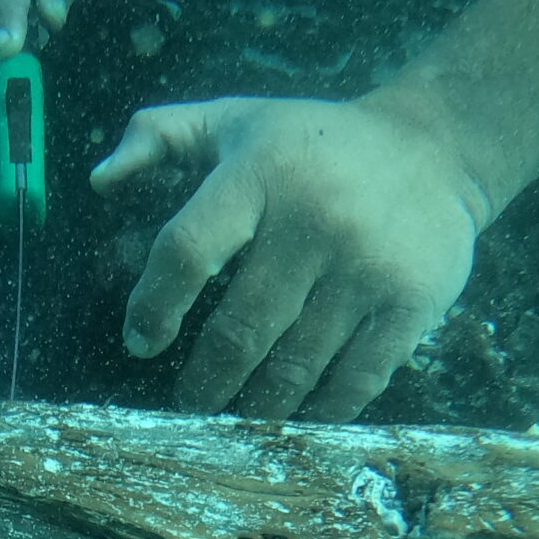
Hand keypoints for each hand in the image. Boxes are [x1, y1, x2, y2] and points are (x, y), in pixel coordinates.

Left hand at [90, 93, 490, 421]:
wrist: (438, 148)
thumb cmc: (314, 144)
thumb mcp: (237, 119)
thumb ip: (159, 135)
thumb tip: (99, 181)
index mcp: (261, 175)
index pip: (188, 249)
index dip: (154, 305)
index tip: (141, 342)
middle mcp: (314, 221)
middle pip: (240, 329)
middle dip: (204, 381)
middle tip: (188, 404)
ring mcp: (366, 267)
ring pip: (294, 366)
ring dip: (256, 406)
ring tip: (236, 418)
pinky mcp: (410, 303)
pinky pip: (355, 380)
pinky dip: (320, 410)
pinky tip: (298, 416)